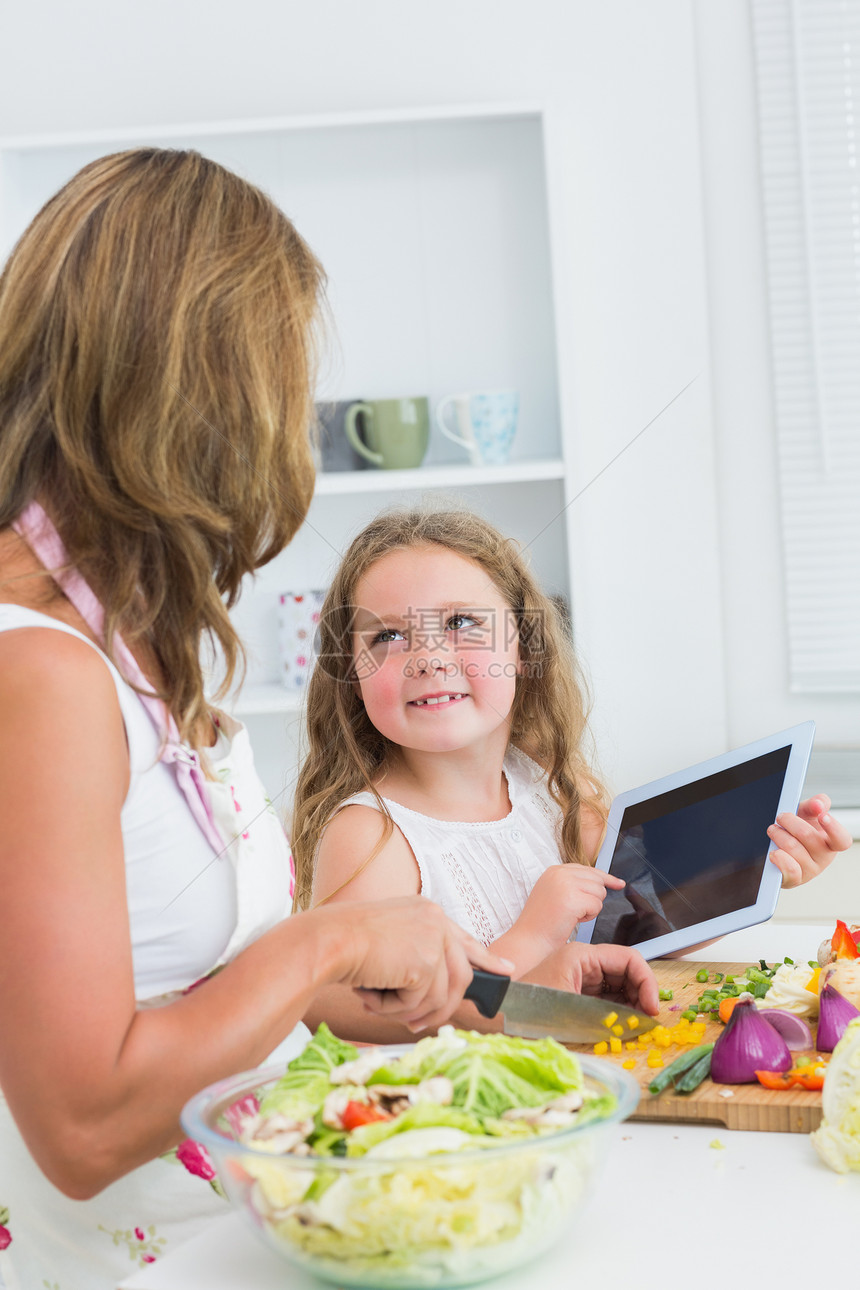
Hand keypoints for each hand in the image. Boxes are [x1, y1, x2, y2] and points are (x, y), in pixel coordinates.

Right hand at [330, 897, 512, 1033]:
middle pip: (460, 977)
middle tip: (414, 1024)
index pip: (465, 940)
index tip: (506, 972)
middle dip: (441, 1008)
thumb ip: (416, 957)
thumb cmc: (342, 943)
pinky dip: (394, 1008)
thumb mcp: (388, 943)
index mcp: (427, 912)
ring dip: (407, 1010)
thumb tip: (437, 992)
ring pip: (440, 996)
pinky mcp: (426, 961)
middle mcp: (436, 921)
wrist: (325, 941)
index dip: (486, 960)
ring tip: (377, 1003)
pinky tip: (372, 995)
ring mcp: (434, 939)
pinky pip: (420, 1002)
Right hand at [515, 863, 625, 953]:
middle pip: (597, 880)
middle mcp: (559, 873)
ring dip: (591, 908)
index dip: (605, 878)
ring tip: (571, 915)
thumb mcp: (555, 893)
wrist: (531, 940)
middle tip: (575, 911)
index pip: (588, 869)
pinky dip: (589, 916)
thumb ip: (574, 883)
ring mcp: (565, 884)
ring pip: (599, 892)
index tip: (618, 883)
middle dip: (592, 898)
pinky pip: (597, 905)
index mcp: (554, 870)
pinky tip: (573, 920)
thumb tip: (605, 881)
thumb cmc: (543, 923)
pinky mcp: (572, 899)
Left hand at [520, 941, 658, 1014]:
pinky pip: (609, 996)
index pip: (629, 958)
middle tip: (649, 1020)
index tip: (653, 1008)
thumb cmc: (528, 1011)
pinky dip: (621, 1010)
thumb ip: (610, 1013)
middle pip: (628, 970)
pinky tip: (625, 1025)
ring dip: (634, 1003)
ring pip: (621, 984)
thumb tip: (641, 1021)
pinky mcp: (579, 992)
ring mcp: (582, 976)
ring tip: (639, 1025)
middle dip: (643, 993)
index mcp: (581, 954)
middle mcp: (584, 961)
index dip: (647, 982)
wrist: (499, 1019)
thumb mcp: (572, 1010)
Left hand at [766, 795, 852, 887]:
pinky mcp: (795, 880)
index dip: (834, 828)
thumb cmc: (795, 830)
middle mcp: (823, 858)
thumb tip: (819, 804)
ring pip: (793, 848)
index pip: (842, 840)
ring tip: (773, 831)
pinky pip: (789, 870)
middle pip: (808, 836)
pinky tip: (774, 852)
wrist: (776, 847)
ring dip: (778, 835)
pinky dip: (779, 857)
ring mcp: (809, 871)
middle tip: (780, 817)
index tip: (822, 816)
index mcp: (831, 842)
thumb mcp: (805, 814)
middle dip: (790, 821)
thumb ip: (814, 804)